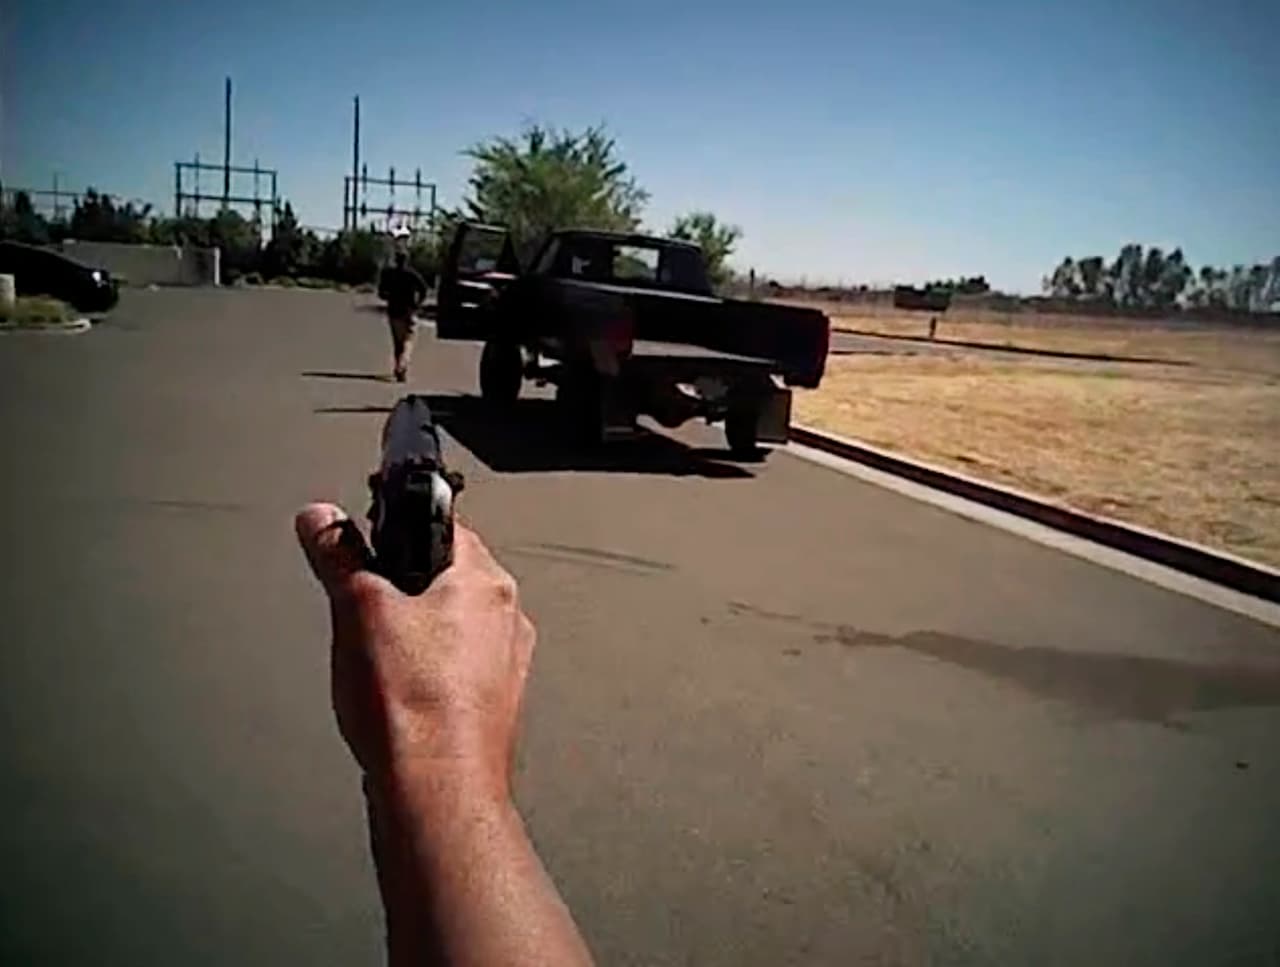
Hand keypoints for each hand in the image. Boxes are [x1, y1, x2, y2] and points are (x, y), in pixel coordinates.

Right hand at [295, 504, 534, 802]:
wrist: (437, 791)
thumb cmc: (414, 707)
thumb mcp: (358, 610)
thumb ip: (339, 556)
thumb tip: (322, 521)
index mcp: (485, 581)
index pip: (443, 524)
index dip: (398, 524)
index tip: (369, 534)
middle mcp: (506, 617)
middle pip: (443, 576)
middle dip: (398, 587)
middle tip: (363, 611)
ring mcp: (503, 663)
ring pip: (447, 626)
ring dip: (411, 633)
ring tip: (376, 663)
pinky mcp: (490, 703)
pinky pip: (452, 669)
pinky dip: (423, 672)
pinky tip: (395, 695)